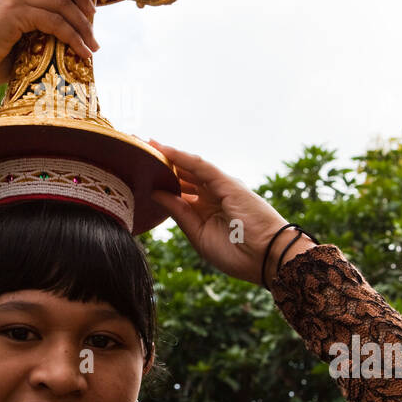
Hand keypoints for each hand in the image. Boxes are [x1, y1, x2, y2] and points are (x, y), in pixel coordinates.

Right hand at [0, 0, 98, 90]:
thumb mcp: (14, 43)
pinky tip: (82, 52)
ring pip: (62, 0)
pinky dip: (73, 37)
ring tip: (93, 45)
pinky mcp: (17, 13)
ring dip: (83, 24)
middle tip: (93, 13)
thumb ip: (34, 38)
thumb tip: (60, 50)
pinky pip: (55, 21)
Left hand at [149, 140, 310, 286]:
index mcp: (206, 209)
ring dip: (167, 154)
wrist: (267, 258)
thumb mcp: (198, 234)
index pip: (179, 189)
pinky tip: (164, 149)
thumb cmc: (237, 253)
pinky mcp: (228, 183)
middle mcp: (212, 194)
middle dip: (160, 163)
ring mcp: (220, 187)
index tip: (138, 172)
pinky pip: (201, 166)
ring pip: (189, 166)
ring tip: (144, 143)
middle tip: (135, 150)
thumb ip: (178, 212)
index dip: (160, 179)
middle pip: (181, 173)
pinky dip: (182, 156)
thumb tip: (156, 192)